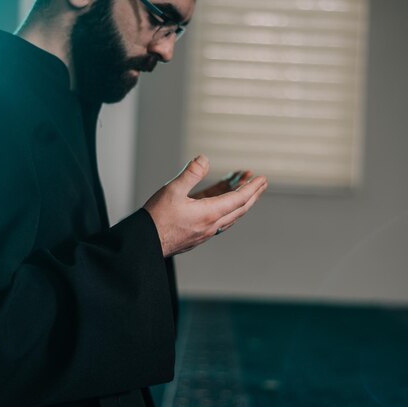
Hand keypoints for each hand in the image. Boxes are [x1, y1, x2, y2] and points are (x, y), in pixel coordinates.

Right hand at [143, 155, 266, 257]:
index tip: (262, 179)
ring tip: (241, 184)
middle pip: (240, 208)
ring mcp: (206, 231)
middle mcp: (211, 225)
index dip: (252, 188)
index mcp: (209, 214)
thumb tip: (204, 159)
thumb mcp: (172, 190)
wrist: (145, 244)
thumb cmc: (156, 220)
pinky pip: (219, 218)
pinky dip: (225, 206)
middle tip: (260, 182)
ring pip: (230, 214)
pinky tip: (221, 198)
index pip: (239, 199)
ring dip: (238, 199)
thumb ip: (190, 174)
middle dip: (252, 193)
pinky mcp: (198, 234)